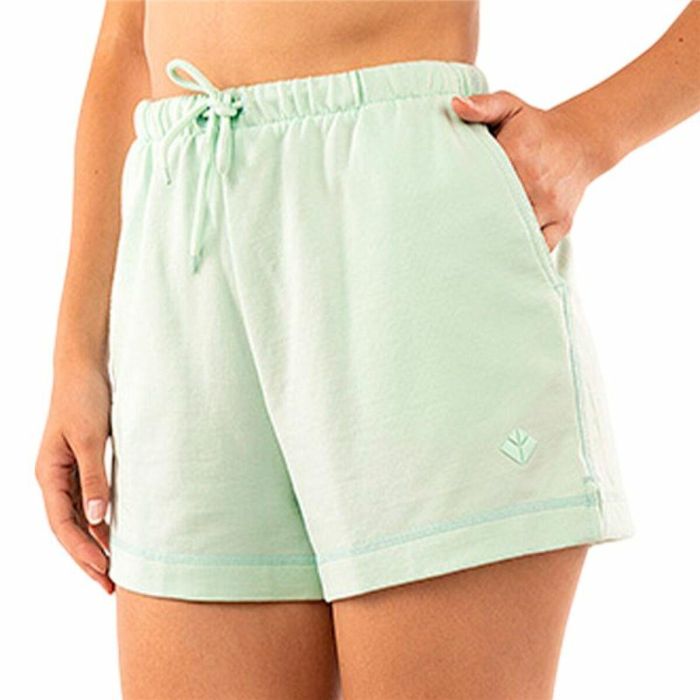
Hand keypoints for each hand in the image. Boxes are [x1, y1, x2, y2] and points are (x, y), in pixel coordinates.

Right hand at [35, 363, 113, 593]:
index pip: (62, 525)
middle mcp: (54, 478)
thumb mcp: (92, 440)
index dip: (81, 550)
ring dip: (93, 542)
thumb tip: (98, 519)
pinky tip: (113, 534)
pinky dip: (99, 520)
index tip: (103, 570)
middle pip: (68, 528)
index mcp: (49, 474)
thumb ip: (94, 479)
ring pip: (78, 517)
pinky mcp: (83, 463)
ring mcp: (67, 472)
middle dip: (86, 556)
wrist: (85, 369)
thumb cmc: (84, 399)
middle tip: (109, 584)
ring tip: (113, 569)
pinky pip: (88, 500)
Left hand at [452, 91, 601, 251]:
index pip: (482, 182)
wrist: (581, 142)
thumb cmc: (536, 128)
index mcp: (518, 155)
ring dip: (493, 245)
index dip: (460, 198)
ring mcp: (550, 207)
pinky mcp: (561, 224)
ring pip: (516, 234)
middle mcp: (536, 184)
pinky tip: (496, 267)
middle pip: (497, 213)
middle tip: (446, 241)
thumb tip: (455, 106)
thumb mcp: (511, 108)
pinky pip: (538, 248)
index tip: (441, 210)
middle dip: (473, 226)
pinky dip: (518, 257)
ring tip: (466, 258)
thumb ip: (483, 106)